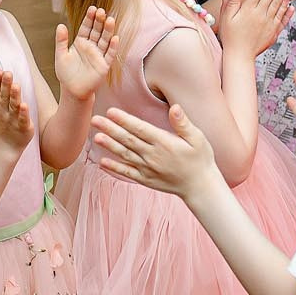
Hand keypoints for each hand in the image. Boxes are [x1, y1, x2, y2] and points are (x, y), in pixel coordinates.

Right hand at [0, 67, 33, 156]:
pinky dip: (23, 113)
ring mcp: (13, 119)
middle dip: (5, 85)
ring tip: (16, 85)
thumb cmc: (2, 121)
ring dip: (14, 96)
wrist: (6, 146)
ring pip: (13, 106)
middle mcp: (4, 111)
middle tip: (7, 73)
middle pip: (4, 96)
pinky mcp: (23, 127)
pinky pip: (23, 119)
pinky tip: (24, 105)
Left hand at [54, 5, 116, 100]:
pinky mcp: (104, 65)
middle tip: (101, 11)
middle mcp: (91, 47)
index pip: (86, 27)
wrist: (72, 90)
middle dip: (99, 21)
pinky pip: (109, 55)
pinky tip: (116, 38)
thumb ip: (61, 41)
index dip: (89, 18)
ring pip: (105, 40)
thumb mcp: (60, 56)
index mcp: (80, 42)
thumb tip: (60, 25)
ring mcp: (99, 55)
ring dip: (108, 31)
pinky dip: (113, 47)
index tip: (92, 8)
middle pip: (97, 31)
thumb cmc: (66, 74)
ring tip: (110, 20)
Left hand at [93, 99, 218, 199]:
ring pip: (125, 155)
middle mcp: (153, 156)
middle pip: (128, 140)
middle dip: (110, 129)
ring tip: (96, 137)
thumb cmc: (200, 159)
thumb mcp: (197, 138)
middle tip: (94, 119)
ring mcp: (148, 169)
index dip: (125, 120)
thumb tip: (176, 107)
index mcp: (164, 143)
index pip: (140, 129)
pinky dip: (114, 167)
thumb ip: (183, 123)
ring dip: (109, 146)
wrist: (201, 187)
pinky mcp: (146, 180)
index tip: (111, 111)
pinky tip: (102, 162)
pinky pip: (127, 173)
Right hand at [218, 0, 292, 57]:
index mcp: (248, 10)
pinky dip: (287, 10)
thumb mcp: (226, 19)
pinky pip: (283, 18)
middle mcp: (260, 15)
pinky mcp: (274, 31)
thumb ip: (231, 3)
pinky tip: (291, 4)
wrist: (240, 55)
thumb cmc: (230, 37)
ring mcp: (269, 23)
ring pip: (279, 5)